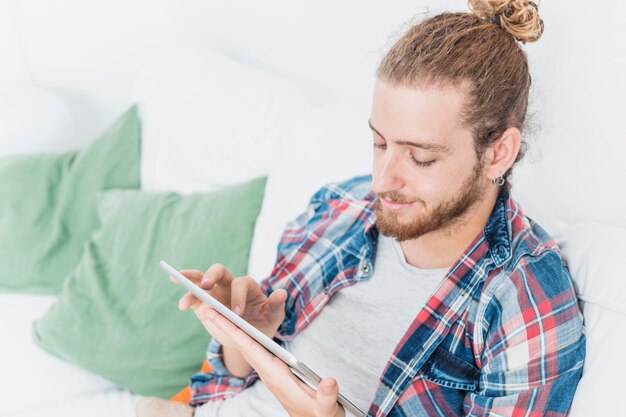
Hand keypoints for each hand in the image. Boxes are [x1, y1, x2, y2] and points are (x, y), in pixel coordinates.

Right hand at [170, 264, 286, 348]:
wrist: (247, 337)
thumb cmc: (263, 324)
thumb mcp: (273, 318)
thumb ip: (277, 305)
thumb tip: (282, 292)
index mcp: (247, 287)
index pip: (241, 284)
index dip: (238, 296)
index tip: (236, 314)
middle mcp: (229, 285)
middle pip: (218, 271)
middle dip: (211, 275)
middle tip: (206, 286)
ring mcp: (214, 292)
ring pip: (200, 278)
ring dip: (190, 280)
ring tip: (182, 287)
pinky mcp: (203, 304)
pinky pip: (192, 295)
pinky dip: (186, 295)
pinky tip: (182, 304)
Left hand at [205, 307, 345, 416]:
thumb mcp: (326, 409)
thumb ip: (327, 395)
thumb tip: (329, 382)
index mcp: (277, 377)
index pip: (252, 350)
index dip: (236, 332)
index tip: (220, 317)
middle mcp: (270, 373)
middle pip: (244, 346)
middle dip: (226, 327)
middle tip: (208, 308)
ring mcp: (272, 373)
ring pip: (248, 347)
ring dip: (233, 331)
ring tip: (219, 313)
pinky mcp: (277, 373)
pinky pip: (257, 351)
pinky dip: (246, 338)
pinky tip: (241, 330)